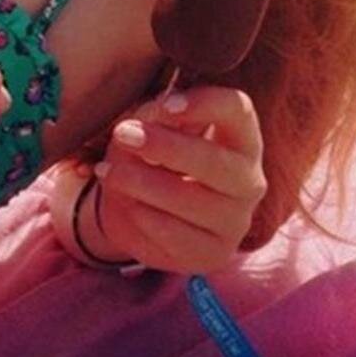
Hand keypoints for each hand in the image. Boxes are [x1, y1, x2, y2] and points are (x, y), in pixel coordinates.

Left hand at [86, 86, 267, 272]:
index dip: (206, 103)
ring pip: (190, 200)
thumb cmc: (154, 158)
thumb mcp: (152, 127)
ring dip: (141, 182)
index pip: (238, 110)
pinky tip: (123, 201)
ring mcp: (235, 222)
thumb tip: (159, 111)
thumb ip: (158, 114)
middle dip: (165, 146)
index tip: (167, 104)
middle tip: (123, 134)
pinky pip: (173, 233)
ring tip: (107, 170)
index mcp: (240, 139)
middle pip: (216, 161)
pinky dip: (141, 213)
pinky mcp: (212, 253)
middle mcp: (248, 181)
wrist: (142, 213)